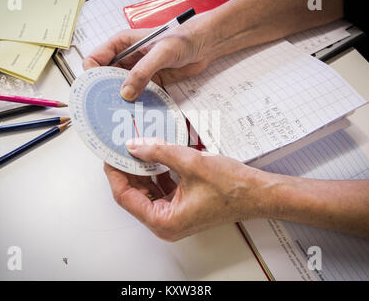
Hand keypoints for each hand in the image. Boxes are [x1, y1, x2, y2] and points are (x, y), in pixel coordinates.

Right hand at [83, 15, 215, 100]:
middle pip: (104, 78)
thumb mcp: (161, 52)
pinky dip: (136, 105)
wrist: (204, 44)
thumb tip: (126, 93)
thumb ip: (143, 72)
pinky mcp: (149, 82)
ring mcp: (137, 72)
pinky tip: (136, 113)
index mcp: (121, 44)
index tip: (95, 91)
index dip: (91, 76)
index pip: (94, 60)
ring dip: (119, 101)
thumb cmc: (184, 38)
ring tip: (119, 115)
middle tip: (106, 108)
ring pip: (120, 89)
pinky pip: (137, 96)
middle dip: (103, 93)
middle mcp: (126, 58)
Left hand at [104, 138, 275, 240]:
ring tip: (138, 148)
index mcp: (164, 221)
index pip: (125, 197)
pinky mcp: (180, 208)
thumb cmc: (232, 187)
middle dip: (128, 169)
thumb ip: (159, 151)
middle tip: (123, 147)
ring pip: (146, 191)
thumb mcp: (191, 163)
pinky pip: (160, 190)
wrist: (257, 194)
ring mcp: (173, 216)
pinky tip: (156, 156)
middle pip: (133, 194)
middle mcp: (165, 223)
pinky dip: (155, 173)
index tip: (111, 154)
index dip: (116, 173)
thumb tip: (134, 146)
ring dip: (141, 170)